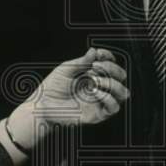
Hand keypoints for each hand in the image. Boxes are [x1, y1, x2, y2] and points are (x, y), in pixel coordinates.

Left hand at [7, 49, 129, 149]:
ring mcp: (99, 101)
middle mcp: (99, 87)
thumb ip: (82, 61)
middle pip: (121, 76)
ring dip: (111, 83)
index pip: (112, 63)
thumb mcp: (66, 69)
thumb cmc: (51, 88)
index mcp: (93, 75)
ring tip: (94, 81)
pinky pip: (114, 107)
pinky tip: (95, 92)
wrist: (42, 106)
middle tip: (94, 68)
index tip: (98, 55)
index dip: (109, 57)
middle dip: (111, 68)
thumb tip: (94, 51)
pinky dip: (108, 97)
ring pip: (123, 92)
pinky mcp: (98, 114)